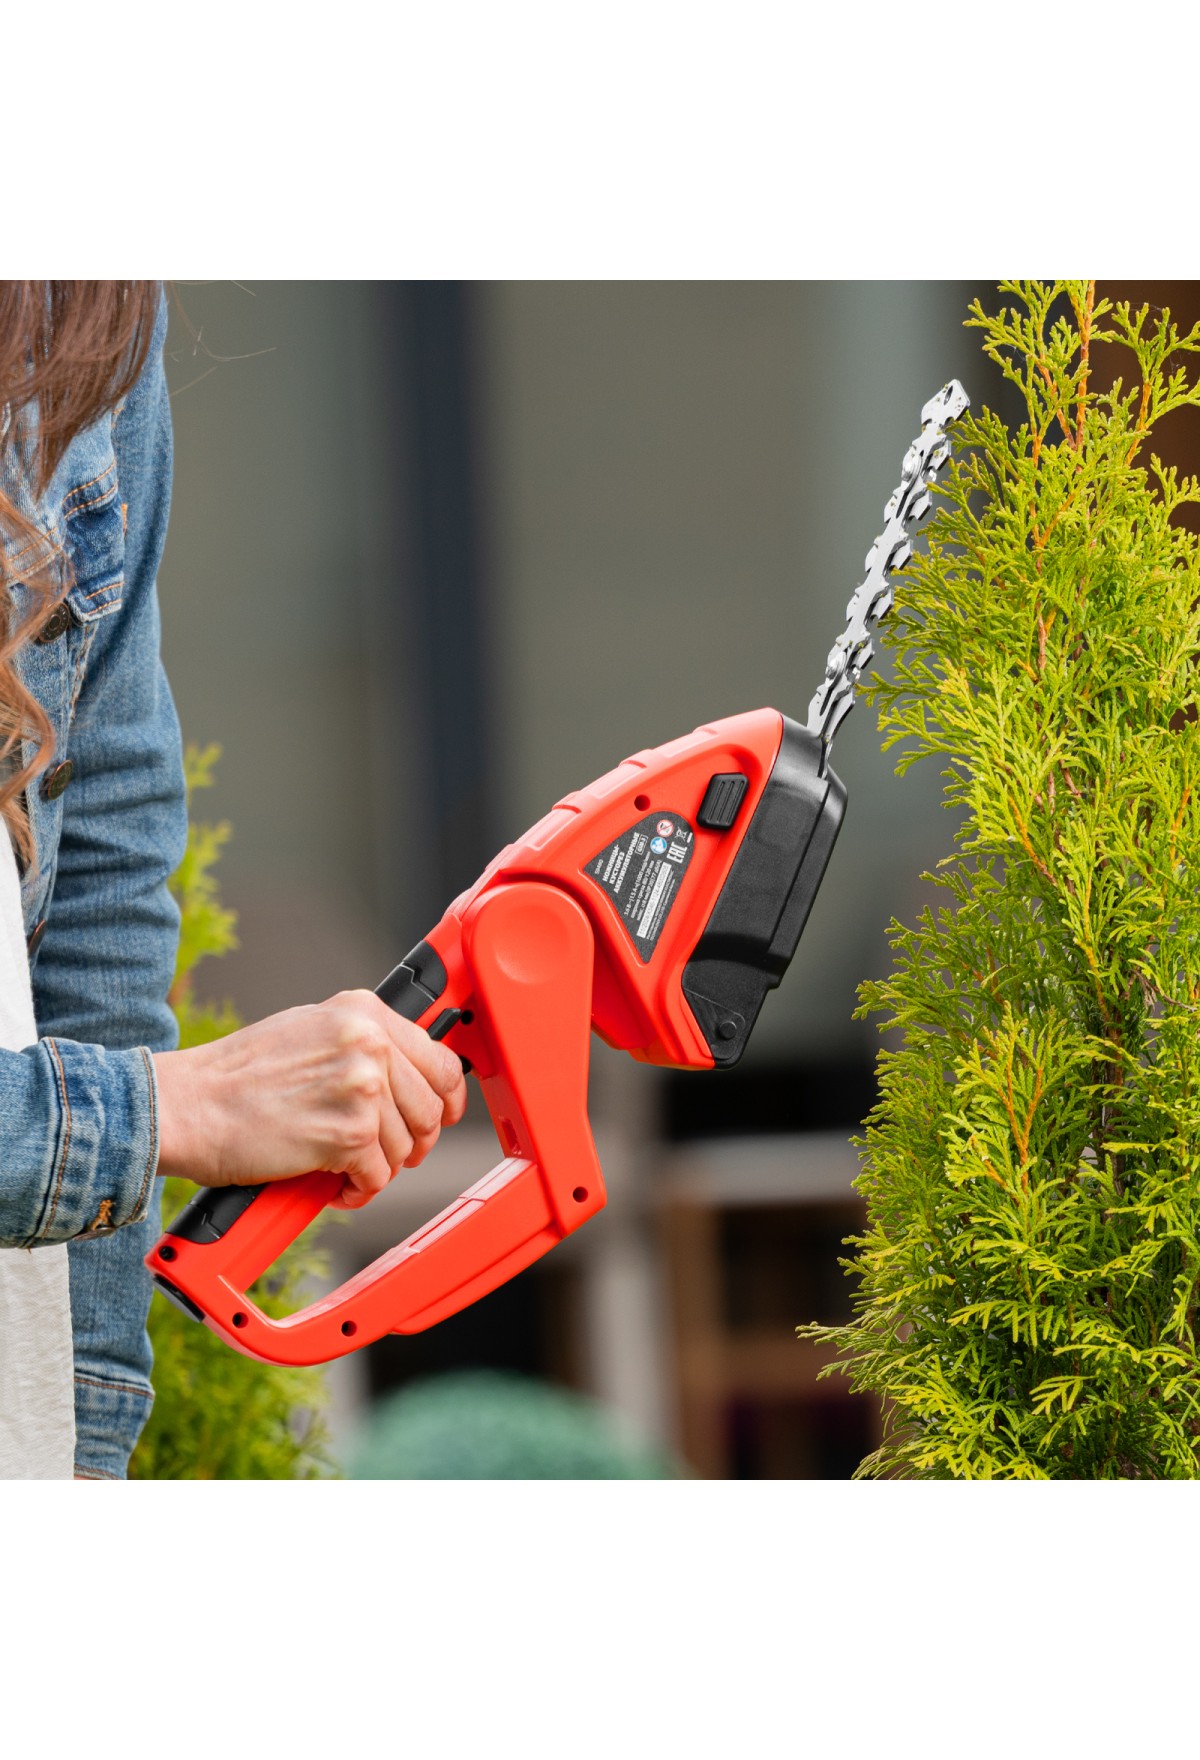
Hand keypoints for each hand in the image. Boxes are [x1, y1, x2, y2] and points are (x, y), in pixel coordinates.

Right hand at [153, 990, 467, 1208]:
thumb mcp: (310, 1031)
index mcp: (363, 1011)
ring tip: (344, 1167)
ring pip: (406, 1146)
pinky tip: (334, 1184)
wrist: (188, 1105)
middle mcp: (369, 1042)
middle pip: (431, 1108)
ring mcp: (362, 1086)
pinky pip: (378, 1176)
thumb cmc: (237, 1076)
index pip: (440, 1059)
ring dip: (379, 1168)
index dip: (446, 1098)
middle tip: (386, 1154)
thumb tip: (407, 1072)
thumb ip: (361, 1044)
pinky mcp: (348, 1133)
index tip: (441, 1116)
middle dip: (414, 1141)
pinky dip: (359, 1190)